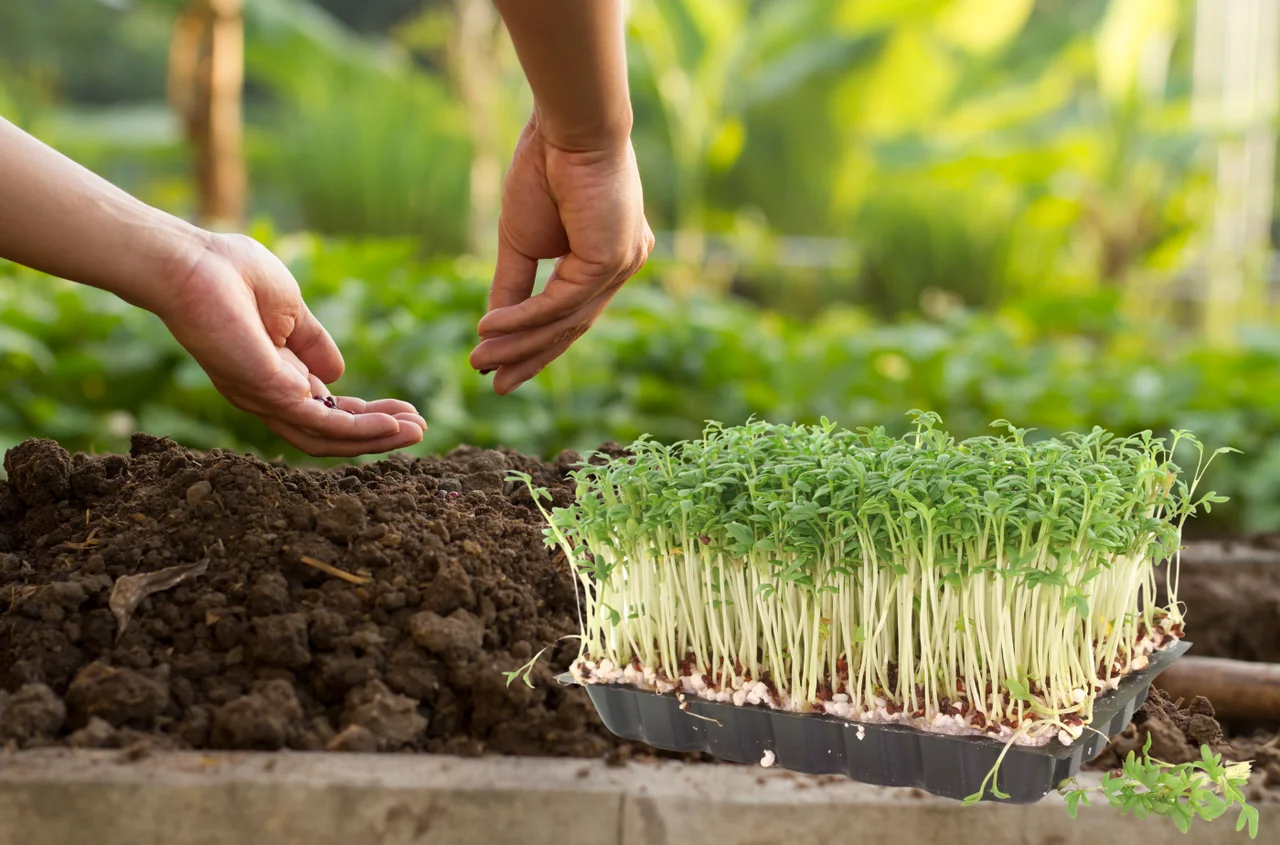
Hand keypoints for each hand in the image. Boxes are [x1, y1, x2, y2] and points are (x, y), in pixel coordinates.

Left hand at [154, 233, 425, 456]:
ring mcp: (266, 398)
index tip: (405, 411)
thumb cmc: (230, 273)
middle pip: (330, 430)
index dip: (366, 413)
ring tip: (414, 433)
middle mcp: (268, 394)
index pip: (327, 407)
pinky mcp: (268, 394)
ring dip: (374, 439)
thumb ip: (312, 341)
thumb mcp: (289, 308)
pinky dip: (359, 429)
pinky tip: (391, 425)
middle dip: (377, 432)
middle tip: (418, 429)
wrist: (192, 264)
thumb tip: (338, 372)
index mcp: (275, 372)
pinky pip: (321, 423)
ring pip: (327, 438)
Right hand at [469, 115, 654, 393]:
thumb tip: (493, 329)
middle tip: (496, 385)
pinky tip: (489, 328)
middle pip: (573, 326)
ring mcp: (623, 263)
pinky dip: (522, 319)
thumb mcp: (521, 240)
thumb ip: (513, 286)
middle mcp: (623, 263)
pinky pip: (560, 303)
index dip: (537, 345)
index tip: (501, 369)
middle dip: (530, 358)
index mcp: (609, 256)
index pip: (573, 313)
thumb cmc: (544, 168)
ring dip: (519, 344)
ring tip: (481, 361)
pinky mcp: (612, 259)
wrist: (566, 126)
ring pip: (565, 321)